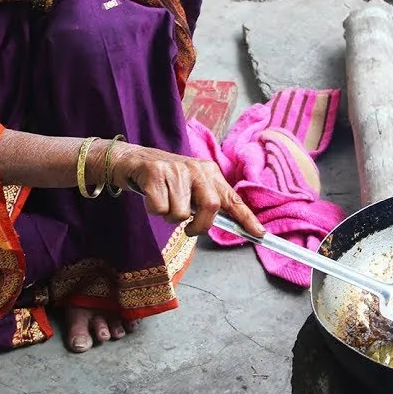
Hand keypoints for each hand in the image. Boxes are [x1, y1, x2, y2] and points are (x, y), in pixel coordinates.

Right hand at [107, 144, 265, 238]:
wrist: (132, 159)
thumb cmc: (165, 180)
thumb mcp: (190, 186)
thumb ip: (206, 201)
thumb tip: (222, 224)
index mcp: (209, 172)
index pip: (232, 198)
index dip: (247, 218)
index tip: (260, 234)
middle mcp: (196, 168)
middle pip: (210, 206)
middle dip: (199, 225)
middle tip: (189, 229)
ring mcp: (175, 169)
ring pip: (180, 213)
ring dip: (169, 216)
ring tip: (163, 200)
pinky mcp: (155, 172)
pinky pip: (160, 208)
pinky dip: (154, 210)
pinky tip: (150, 196)